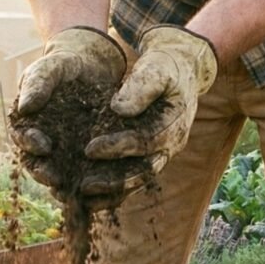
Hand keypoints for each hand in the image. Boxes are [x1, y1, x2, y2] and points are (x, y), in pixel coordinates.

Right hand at [10, 26, 125, 191]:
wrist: (91, 66)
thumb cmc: (64, 66)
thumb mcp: (50, 68)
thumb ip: (37, 84)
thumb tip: (25, 106)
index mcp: (28, 126)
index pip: (23, 141)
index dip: (30, 145)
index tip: (43, 146)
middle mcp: (43, 147)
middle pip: (39, 167)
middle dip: (46, 174)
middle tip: (56, 179)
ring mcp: (64, 155)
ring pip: (62, 178)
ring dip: (67, 188)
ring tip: (76, 193)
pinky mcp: (88, 160)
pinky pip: (87, 177)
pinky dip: (93, 187)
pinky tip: (103, 191)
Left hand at [80, 25, 217, 206]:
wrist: (180, 69)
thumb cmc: (165, 66)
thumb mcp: (156, 67)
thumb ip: (140, 86)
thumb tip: (118, 109)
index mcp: (176, 122)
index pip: (146, 140)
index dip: (118, 147)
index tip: (89, 149)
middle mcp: (172, 144)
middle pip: (144, 169)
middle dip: (114, 179)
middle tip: (84, 184)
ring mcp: (164, 153)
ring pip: (139, 179)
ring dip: (114, 191)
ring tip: (85, 196)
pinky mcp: (152, 157)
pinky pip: (135, 179)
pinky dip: (115, 191)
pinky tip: (91, 198)